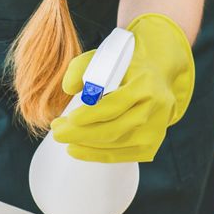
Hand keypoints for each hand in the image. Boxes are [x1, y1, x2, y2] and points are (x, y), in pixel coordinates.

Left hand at [50, 14, 194, 163]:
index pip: (116, 104)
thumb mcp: (104, 58)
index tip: (68, 118)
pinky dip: (95, 154)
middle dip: (81, 133)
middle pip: (114, 129)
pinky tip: (76, 149)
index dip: (91, 114)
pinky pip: (120, 156)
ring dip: (84, 144)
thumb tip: (68, 89)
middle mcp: (156, 109)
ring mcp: (156, 130)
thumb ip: (81, 67)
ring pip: (115, 144)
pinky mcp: (150, 146)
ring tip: (62, 135)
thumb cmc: (123, 67)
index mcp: (146, 84)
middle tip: (56, 132)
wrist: (156, 78)